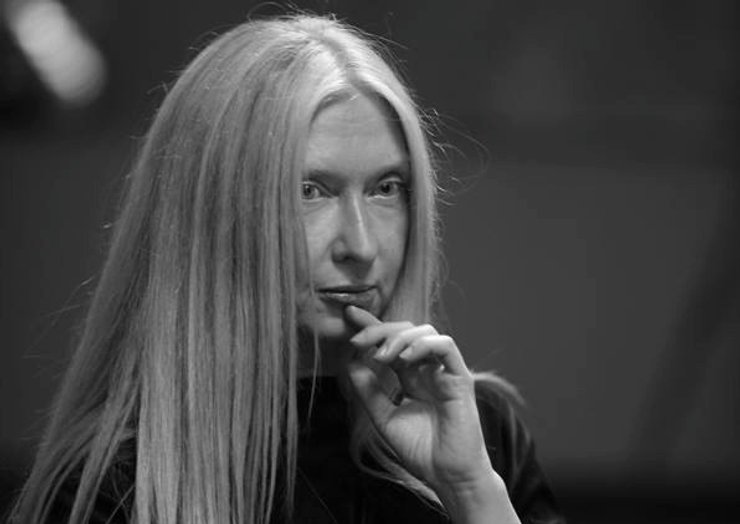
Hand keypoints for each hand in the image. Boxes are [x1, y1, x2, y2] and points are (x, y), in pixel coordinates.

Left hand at [344, 306, 494, 493]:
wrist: (447, 477)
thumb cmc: (421, 451)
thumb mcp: (383, 418)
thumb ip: (368, 391)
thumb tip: (349, 363)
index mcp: (411, 376)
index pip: (390, 342)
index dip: (372, 325)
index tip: (349, 314)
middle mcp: (428, 369)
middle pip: (405, 331)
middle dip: (379, 329)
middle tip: (357, 340)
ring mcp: (444, 372)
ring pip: (425, 332)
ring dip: (398, 338)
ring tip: (380, 357)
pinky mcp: (460, 378)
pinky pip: (446, 347)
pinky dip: (424, 345)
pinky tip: (405, 358)